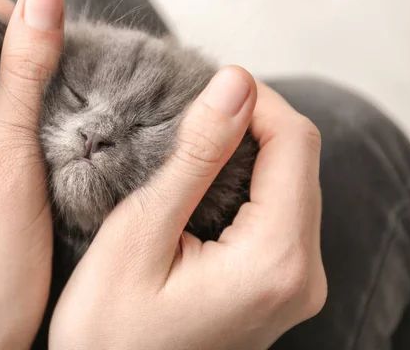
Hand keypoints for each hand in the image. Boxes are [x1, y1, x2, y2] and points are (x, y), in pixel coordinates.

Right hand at [49, 67, 326, 348]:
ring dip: (248, 146)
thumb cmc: (108, 331)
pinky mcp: (278, 284)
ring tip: (192, 137)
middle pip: (299, 159)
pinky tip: (206, 175)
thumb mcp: (140, 235)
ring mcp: (295, 283)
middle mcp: (301, 274)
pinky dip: (248, 179)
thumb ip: (195, 158)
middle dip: (250, 119)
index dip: (254, 98)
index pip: (294, 142)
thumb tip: (234, 85)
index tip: (204, 84)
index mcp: (274, 260)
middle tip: (191, 107)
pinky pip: (280, 211)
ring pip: (291, 181)